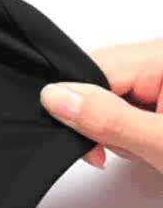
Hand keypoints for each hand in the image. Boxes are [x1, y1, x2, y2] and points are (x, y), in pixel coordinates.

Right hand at [40, 38, 162, 171]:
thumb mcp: (160, 141)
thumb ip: (108, 118)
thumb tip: (54, 96)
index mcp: (161, 56)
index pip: (93, 69)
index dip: (78, 105)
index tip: (86, 142)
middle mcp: (160, 59)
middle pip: (99, 83)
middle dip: (104, 123)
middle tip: (133, 148)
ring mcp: (162, 78)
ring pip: (109, 98)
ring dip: (119, 131)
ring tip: (150, 151)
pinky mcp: (162, 94)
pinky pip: (126, 106)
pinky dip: (130, 131)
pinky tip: (150, 146)